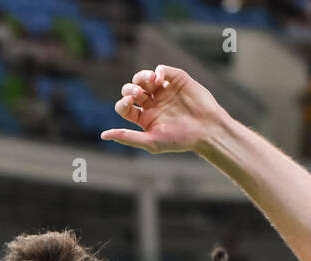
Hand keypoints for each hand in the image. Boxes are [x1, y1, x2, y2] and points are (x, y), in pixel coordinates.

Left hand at [100, 65, 226, 154]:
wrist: (206, 130)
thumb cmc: (180, 140)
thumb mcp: (151, 141)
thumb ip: (127, 138)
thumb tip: (103, 135)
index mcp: (144, 117)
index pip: (124, 107)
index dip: (123, 103)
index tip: (129, 104)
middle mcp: (152, 103)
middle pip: (130, 90)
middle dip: (130, 89)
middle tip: (137, 95)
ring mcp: (163, 90)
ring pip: (143, 77)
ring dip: (141, 78)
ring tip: (148, 83)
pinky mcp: (176, 80)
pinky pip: (162, 70)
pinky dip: (158, 71)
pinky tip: (158, 78)